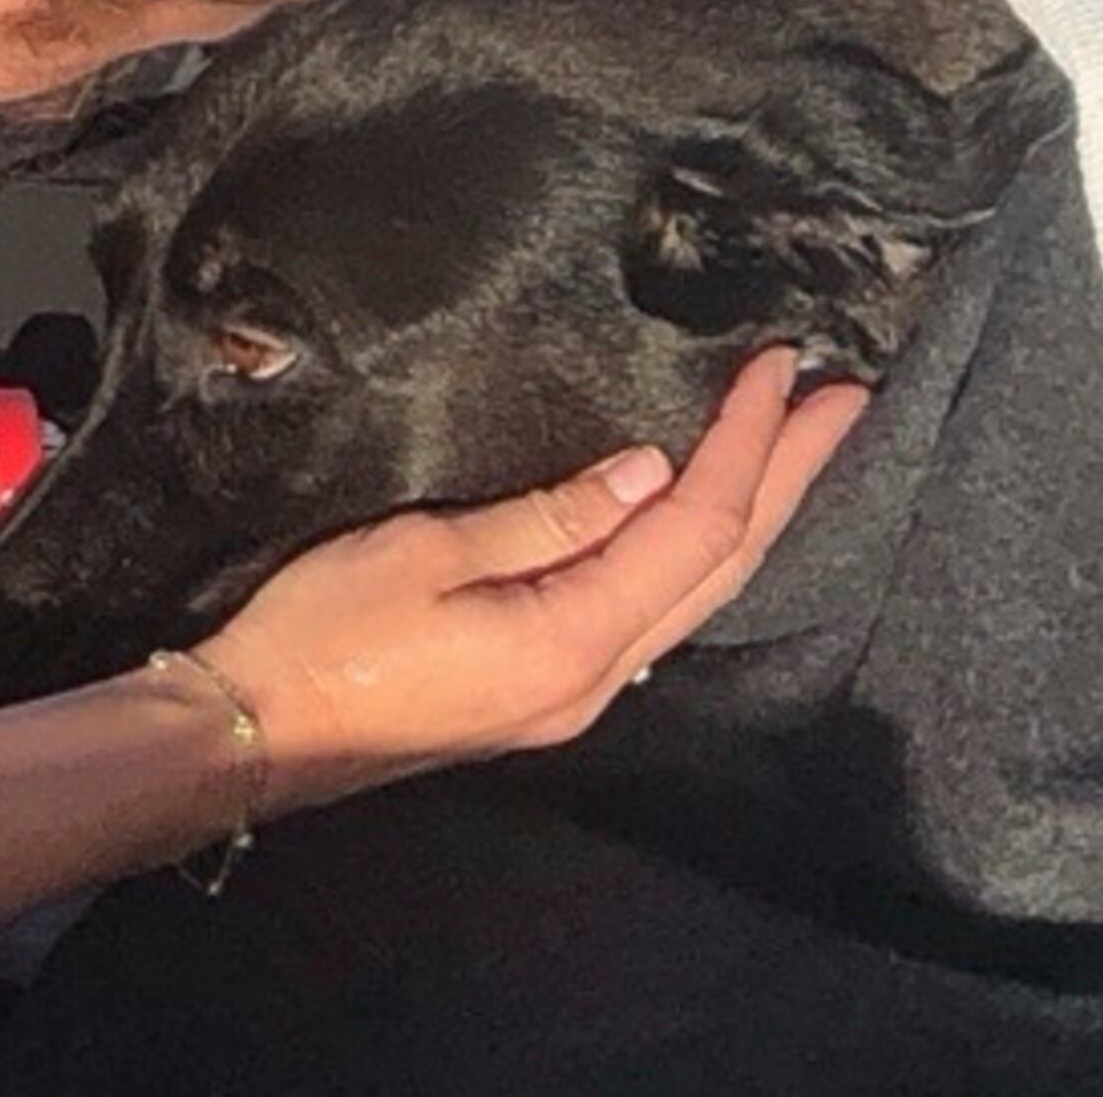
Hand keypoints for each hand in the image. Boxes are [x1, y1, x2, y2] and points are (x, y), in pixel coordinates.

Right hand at [191, 349, 857, 816]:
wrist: (255, 733)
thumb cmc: (321, 634)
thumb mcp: (424, 552)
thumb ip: (547, 518)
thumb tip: (650, 472)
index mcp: (574, 639)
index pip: (694, 529)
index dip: (747, 445)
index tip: (783, 369)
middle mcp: (597, 676)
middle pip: (720, 568)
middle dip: (787, 479)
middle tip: (847, 401)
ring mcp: (575, 691)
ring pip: (696, 595)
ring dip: (754, 516)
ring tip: (797, 448)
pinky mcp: (547, 688)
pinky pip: (654, 611)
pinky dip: (699, 552)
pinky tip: (707, 523)